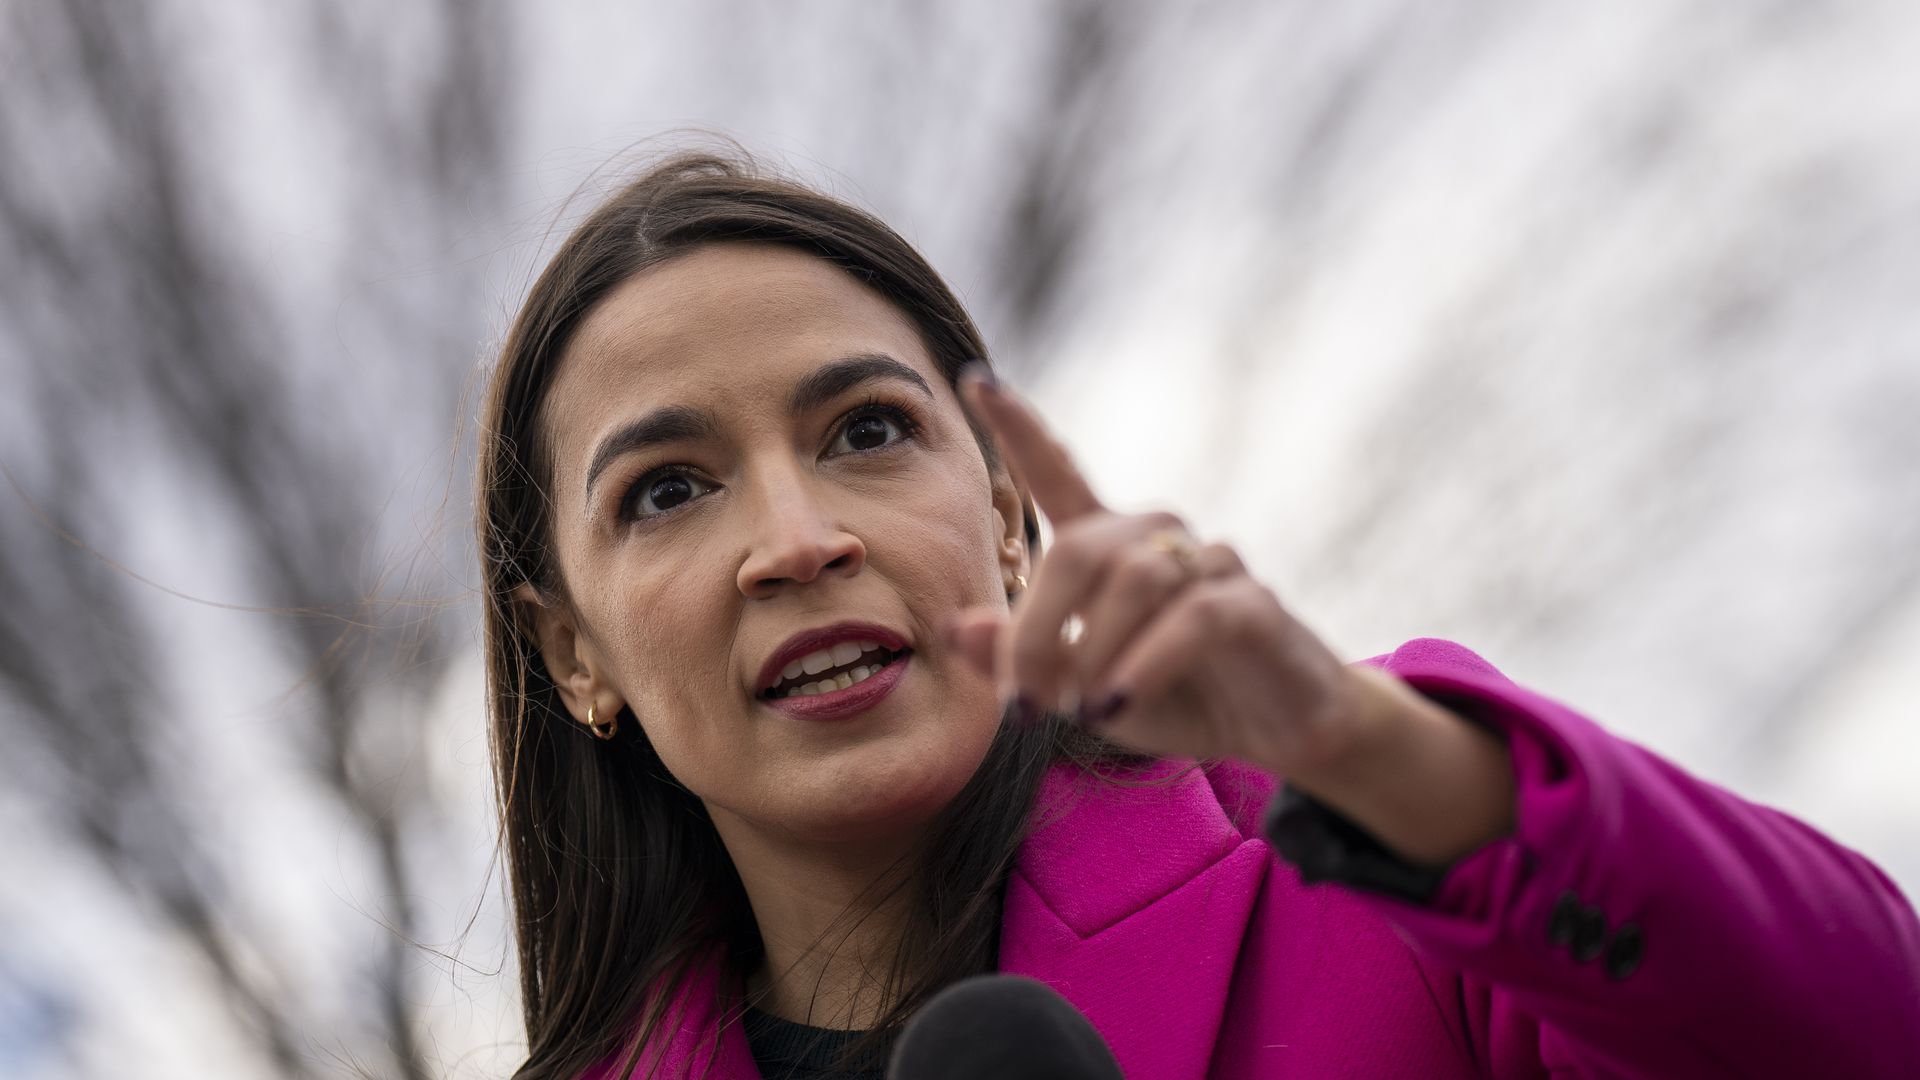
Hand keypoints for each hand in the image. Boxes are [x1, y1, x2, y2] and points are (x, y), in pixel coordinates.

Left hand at [945, 366, 1371, 780]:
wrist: (1277, 736)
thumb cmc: (1177, 700)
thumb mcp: (1085, 691)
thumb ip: (1026, 660)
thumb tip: (954, 627)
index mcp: (1112, 548)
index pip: (1060, 474)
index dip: (1019, 429)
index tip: (976, 381)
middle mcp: (1159, 540)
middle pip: (1078, 551)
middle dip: (1034, 631)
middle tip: (1022, 704)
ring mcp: (1211, 566)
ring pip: (1133, 580)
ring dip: (1093, 653)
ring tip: (1083, 713)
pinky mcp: (1254, 604)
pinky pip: (1191, 618)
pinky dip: (1145, 663)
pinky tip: (1117, 703)